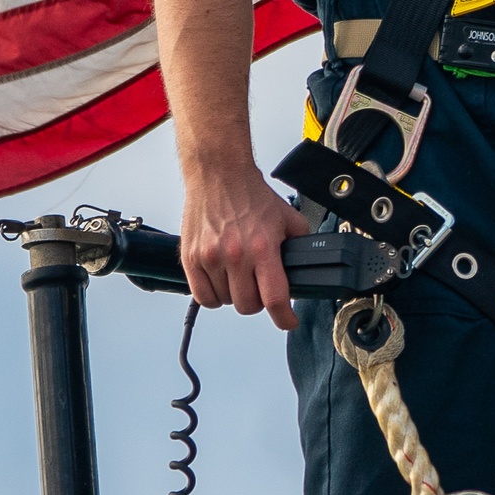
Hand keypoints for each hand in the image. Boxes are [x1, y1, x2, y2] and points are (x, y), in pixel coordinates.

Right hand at [180, 163, 309, 329]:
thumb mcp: (286, 216)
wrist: (218, 174)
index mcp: (262, 247)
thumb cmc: (250, 194)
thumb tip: (304, 267)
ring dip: (234, 294)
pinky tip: (220, 280)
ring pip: (225, 303)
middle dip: (258, 301)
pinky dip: (213, 295)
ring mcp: (210, 257)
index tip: (288, 321)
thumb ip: (298, 244)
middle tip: (259, 285)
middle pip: (248, 306)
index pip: (274, 298)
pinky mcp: (190, 258)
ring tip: (238, 274)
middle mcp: (235, 255)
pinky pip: (202, 297)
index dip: (284, 318)